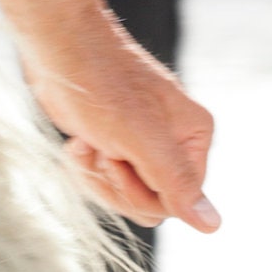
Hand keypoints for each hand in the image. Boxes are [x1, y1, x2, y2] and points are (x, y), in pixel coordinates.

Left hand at [0, 0, 218, 231]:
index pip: (181, 201)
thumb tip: (213, 226)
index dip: (145, 193)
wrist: (57, 45)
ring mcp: (141, 142)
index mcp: (193, 135)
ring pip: (125, 195)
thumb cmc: (101, 84)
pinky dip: (86, 166)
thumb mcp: (142, 139)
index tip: (121, 161)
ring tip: (87, 143)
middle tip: (103, 152)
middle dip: (118, 186)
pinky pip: (106, 181)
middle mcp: (173, 140)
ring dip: (98, 176)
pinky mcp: (113, 142)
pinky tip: (78, 142)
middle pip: (152, 203)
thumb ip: (177, 182)